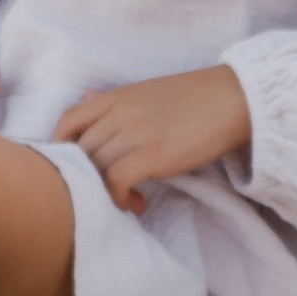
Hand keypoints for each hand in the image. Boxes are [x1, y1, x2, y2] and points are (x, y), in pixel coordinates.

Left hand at [54, 66, 250, 215]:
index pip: (68, 120)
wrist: (235, 98)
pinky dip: (120, 198)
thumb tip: (85, 99)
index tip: (72, 168)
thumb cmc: (195, 97)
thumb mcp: (146, 92)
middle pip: (81, 151)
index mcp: (116, 96)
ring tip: (128, 201)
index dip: (60, 147)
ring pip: (96, 169)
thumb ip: (114, 101)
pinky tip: (139, 204)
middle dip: (87, 177)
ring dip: (105, 193)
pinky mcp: (153, 155)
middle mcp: (119, 113)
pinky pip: (116, 182)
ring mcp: (135, 133)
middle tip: (107, 192)